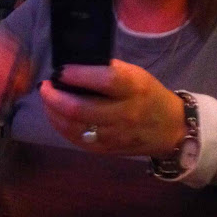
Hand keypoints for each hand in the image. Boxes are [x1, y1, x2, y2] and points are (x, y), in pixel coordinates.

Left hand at [39, 59, 185, 155]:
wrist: (170, 129)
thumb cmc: (150, 94)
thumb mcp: (136, 74)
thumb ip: (108, 70)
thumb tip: (76, 66)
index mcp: (134, 89)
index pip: (104, 81)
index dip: (78, 75)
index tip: (60, 70)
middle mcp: (124, 114)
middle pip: (81, 109)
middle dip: (55, 97)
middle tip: (45, 86)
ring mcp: (115, 135)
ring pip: (74, 127)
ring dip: (53, 112)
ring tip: (47, 100)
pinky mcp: (107, 150)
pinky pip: (77, 140)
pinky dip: (61, 127)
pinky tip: (55, 116)